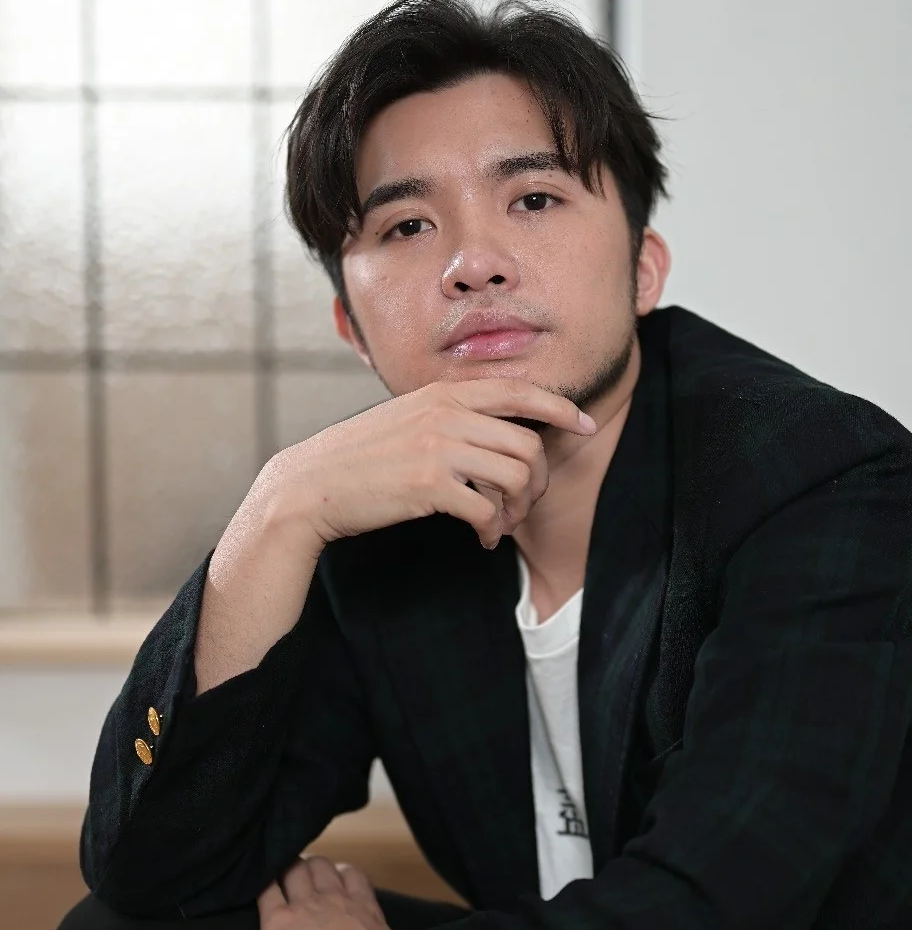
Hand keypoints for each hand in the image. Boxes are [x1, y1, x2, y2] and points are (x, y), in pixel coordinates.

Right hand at [255, 377, 596, 552]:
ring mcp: (438, 448)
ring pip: (515, 475)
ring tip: (501, 524)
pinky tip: (482, 537)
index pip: (517, 391)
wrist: (310, 487)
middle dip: (538, 480)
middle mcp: (445, 414)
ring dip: (518, 508)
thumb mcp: (405, 420)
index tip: (583, 424)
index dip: (559, 406)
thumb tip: (494, 432)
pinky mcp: (430, 486)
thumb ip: (447, 418)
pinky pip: (487, 508)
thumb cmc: (358, 459)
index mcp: (442, 394)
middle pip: (527, 443)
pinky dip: (493, 529)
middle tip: (524, 504)